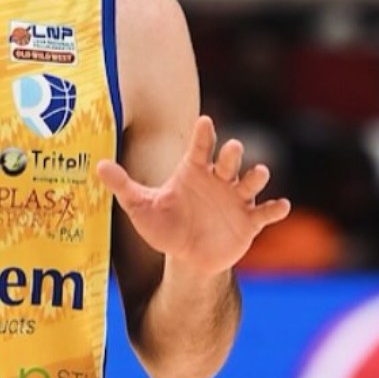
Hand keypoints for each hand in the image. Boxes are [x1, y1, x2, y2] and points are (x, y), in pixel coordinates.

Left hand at [96, 115, 290, 276]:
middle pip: (229, 160)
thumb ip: (123, 186)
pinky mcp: (250, 221)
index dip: (204, 135)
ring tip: (258, 173)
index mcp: (194, 172)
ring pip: (252, 181)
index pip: (200, 148)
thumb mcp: (141, 207)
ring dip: (256, 176)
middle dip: (233, 154)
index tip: (205, 122)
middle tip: (231, 149)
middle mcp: (219, 180)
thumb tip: (97, 166)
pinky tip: (281, 206)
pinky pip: (266, 212)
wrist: (187, 256)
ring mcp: (237, 199)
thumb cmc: (165, 226)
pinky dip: (275, 208)